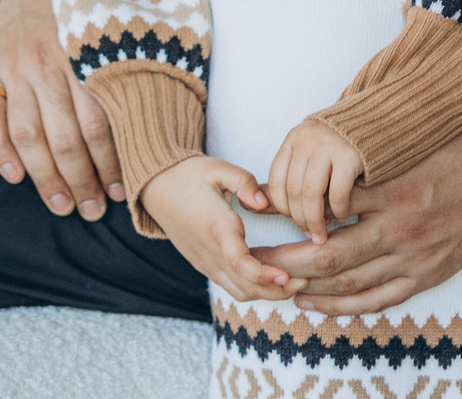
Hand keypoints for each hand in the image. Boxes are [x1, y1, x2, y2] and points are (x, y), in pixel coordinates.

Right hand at [0, 0, 121, 218]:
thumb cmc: (93, 4)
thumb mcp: (121, 25)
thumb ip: (138, 66)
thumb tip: (178, 111)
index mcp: (88, 54)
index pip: (101, 124)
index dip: (113, 164)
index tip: (124, 193)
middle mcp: (48, 61)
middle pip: (64, 138)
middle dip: (81, 181)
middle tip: (93, 210)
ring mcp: (14, 65)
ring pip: (28, 135)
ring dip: (46, 178)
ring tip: (63, 205)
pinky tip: (16, 177)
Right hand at [136, 157, 295, 302]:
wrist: (156, 188)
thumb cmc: (188, 175)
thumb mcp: (217, 168)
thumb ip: (244, 182)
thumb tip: (263, 202)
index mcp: (216, 228)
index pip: (241, 264)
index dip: (266, 275)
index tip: (288, 275)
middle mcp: (210, 252)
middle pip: (245, 287)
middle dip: (277, 290)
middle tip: (305, 279)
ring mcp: (205, 262)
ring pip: (238, 291)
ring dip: (266, 292)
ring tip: (292, 280)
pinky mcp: (204, 265)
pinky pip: (230, 285)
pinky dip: (252, 287)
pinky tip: (270, 276)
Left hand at [254, 114, 461, 314]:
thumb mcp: (414, 139)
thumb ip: (371, 151)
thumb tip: (322, 150)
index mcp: (394, 187)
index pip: (325, 206)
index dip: (289, 212)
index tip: (261, 210)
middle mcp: (401, 227)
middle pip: (326, 255)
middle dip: (283, 261)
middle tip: (250, 258)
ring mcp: (415, 256)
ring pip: (347, 282)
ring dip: (305, 287)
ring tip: (272, 283)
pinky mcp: (428, 274)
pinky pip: (377, 299)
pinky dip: (341, 306)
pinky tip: (313, 303)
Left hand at [266, 117, 364, 242]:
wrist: (377, 120)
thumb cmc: (340, 143)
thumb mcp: (311, 150)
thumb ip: (292, 174)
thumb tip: (258, 205)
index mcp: (294, 138)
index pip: (276, 180)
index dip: (281, 207)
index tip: (292, 222)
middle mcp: (308, 139)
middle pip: (292, 189)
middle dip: (298, 219)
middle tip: (309, 235)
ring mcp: (329, 145)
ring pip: (311, 194)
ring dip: (315, 220)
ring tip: (321, 234)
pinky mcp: (351, 155)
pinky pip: (337, 193)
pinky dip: (337, 210)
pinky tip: (342, 215)